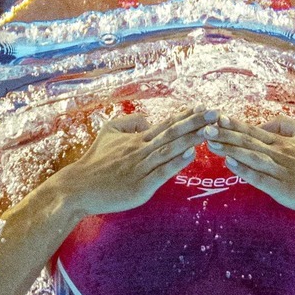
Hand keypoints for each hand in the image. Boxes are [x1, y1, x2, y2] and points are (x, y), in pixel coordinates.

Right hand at [54, 106, 215, 214]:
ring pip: (169, 150)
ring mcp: (140, 168)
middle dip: (195, 123)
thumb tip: (148, 119)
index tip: (203, 107)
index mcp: (137, 140)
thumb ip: (129, 123)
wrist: (78, 187)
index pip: (165, 125)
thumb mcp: (108, 133)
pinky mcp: (140, 186)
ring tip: (209, 130)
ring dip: (191, 139)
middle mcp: (141, 151)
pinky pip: (160, 172)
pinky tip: (190, 155)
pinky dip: (175, 163)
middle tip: (216, 113)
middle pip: (172, 134)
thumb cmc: (94, 162)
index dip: (186, 116)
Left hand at [204, 115, 294, 215]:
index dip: (232, 124)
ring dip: (229, 148)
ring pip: (251, 156)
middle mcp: (279, 153)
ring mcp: (281, 170)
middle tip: (202, 127)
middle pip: (247, 141)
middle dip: (223, 134)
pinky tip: (230, 164)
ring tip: (209, 142)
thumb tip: (263, 125)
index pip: (253, 131)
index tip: (213, 116)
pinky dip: (245, 170)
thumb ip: (285, 126)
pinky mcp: (283, 187)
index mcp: (283, 142)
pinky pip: (261, 178)